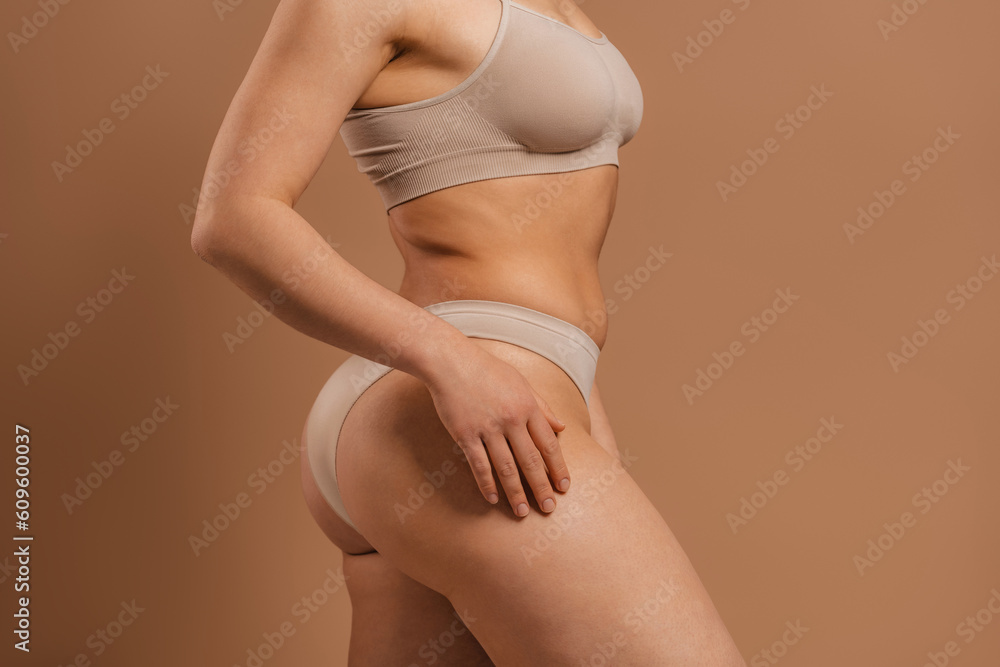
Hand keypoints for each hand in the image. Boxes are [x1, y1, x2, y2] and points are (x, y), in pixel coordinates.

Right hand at [423, 341, 569, 516]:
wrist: (451, 361)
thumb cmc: (487, 370)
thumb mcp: (521, 382)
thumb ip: (542, 406)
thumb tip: (562, 427)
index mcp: (527, 406)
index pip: (548, 444)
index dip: (558, 468)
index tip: (564, 486)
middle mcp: (511, 419)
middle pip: (531, 460)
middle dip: (542, 487)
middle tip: (549, 508)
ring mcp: (487, 428)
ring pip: (506, 468)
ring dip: (516, 493)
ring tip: (523, 512)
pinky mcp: (465, 434)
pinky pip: (479, 464)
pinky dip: (487, 484)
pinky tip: (493, 499)